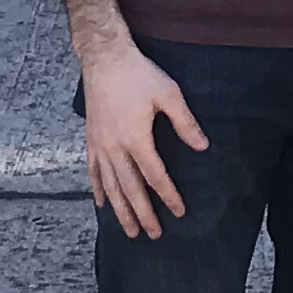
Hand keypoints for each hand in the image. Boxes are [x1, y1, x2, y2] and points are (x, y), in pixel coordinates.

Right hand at [81, 42, 209, 238]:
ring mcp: (100, 145)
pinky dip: (98, 190)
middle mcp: (115, 147)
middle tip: (153, 235)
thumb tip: (202, 146)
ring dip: (120, 210)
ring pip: (110, 186)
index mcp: (135, 138)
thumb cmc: (138, 74)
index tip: (179, 212)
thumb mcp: (169, 94)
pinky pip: (92, 171)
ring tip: (129, 231)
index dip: (168, 196)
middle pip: (130, 189)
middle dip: (143, 214)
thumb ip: (185, 123)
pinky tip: (103, 204)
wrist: (104, 58)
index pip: (155, 176)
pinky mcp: (91, 139)